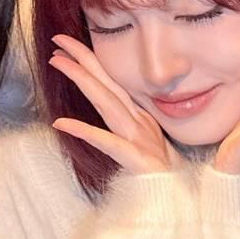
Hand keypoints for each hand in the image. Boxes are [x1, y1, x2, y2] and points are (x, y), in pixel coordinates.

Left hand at [48, 34, 180, 174]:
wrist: (182, 199)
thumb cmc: (161, 174)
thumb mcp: (141, 145)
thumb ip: (126, 125)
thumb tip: (107, 108)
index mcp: (136, 118)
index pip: (109, 84)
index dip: (89, 63)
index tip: (65, 47)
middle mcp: (135, 122)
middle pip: (106, 84)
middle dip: (83, 59)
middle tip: (58, 39)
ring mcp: (136, 138)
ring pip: (106, 102)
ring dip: (82, 79)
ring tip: (58, 62)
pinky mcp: (135, 158)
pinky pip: (106, 142)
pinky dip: (84, 131)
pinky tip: (60, 122)